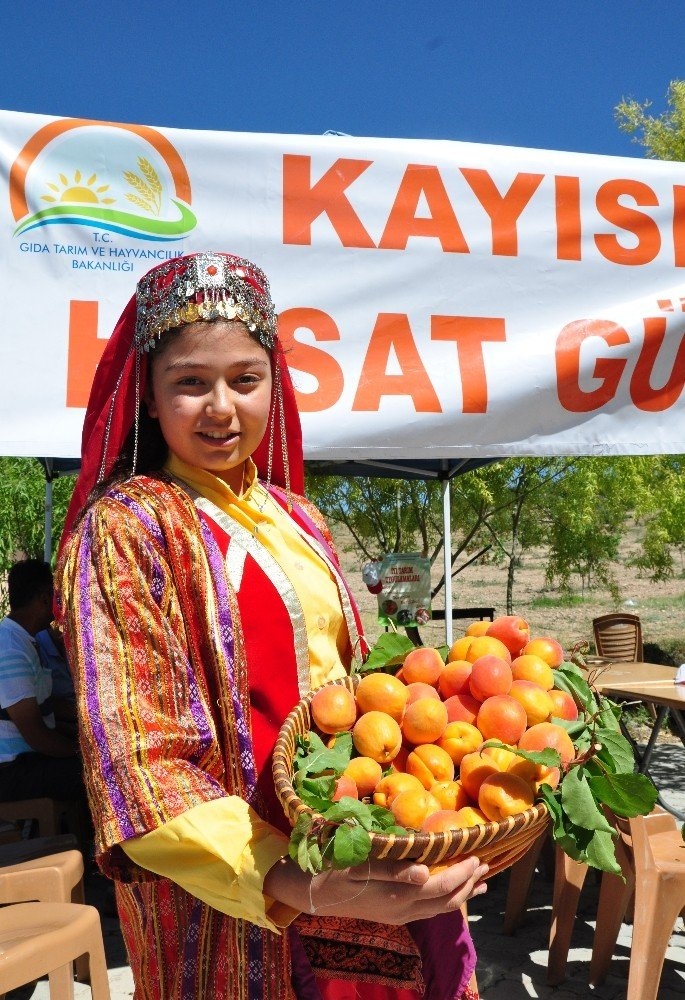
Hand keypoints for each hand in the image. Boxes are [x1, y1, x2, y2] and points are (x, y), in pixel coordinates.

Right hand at [265, 854, 487, 924]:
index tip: (477, 855)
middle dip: (468, 885)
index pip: (441, 888)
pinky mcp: (389, 912)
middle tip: (486, 867)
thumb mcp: (358, 865)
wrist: (306, 892)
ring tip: (478, 883)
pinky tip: (445, 890)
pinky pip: (426, 909)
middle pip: (445, 902)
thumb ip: (391, 869)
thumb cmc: (331, 870)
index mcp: (397, 898)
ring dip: (460, 895)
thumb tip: (426, 871)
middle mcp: (401, 911)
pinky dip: (444, 899)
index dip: (462, 874)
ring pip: (437, 909)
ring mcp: (396, 914)